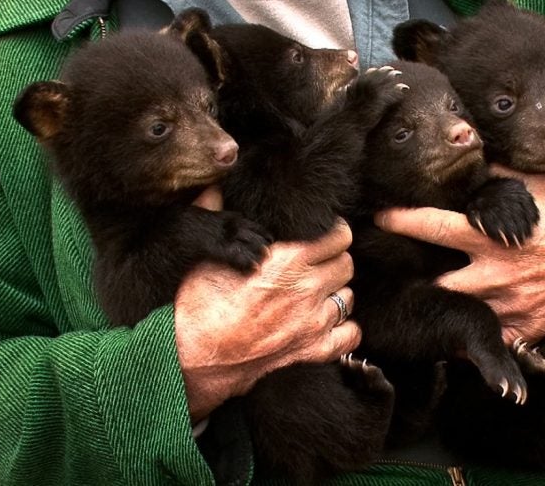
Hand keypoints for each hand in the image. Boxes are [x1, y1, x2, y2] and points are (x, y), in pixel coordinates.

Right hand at [175, 187, 359, 421]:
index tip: (324, 236)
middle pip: (346, 265)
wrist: (194, 357)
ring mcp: (314, 322)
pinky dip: (343, 329)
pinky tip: (328, 323)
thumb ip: (216, 216)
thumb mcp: (207, 255)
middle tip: (318, 265)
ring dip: (335, 294)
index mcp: (287, 260)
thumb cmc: (197, 306)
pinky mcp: (313, 351)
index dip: (333, 233)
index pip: (337, 236)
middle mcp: (307, 289)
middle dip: (334, 262)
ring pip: (348, 298)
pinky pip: (350, 335)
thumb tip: (212, 188)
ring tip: (317, 294)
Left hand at [375, 169, 544, 344]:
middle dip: (416, 278)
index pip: (433, 226)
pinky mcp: (527, 327)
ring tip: (423, 298)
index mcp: (492, 235)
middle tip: (394, 273)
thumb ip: (497, 171)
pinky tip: (463, 323)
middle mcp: (496, 273)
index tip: (379, 217)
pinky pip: (492, 334)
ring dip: (446, 303)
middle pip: (437, 282)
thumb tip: (465, 150)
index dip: (401, 221)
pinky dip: (477, 329)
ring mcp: (512, 304)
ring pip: (461, 311)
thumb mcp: (536, 181)